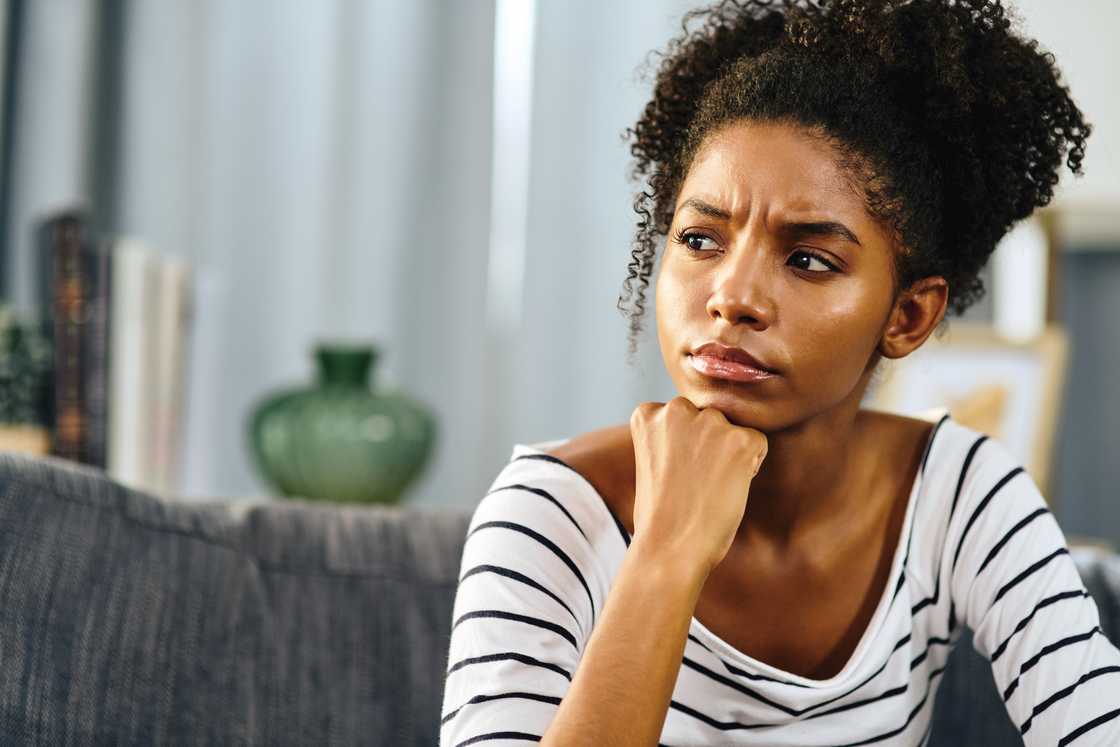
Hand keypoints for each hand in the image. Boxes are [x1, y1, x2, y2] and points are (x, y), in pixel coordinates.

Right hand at [629, 396, 767, 572]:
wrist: (670, 549)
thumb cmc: (659, 516)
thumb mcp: (651, 462)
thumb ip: (670, 437)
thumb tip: (702, 431)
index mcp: (647, 414)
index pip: (681, 416)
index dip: (684, 447)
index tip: (674, 473)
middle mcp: (677, 409)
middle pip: (708, 418)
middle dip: (707, 444)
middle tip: (694, 483)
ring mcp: (710, 422)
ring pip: (732, 430)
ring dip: (728, 454)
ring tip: (708, 487)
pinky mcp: (740, 440)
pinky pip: (757, 444)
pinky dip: (749, 467)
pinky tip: (727, 488)